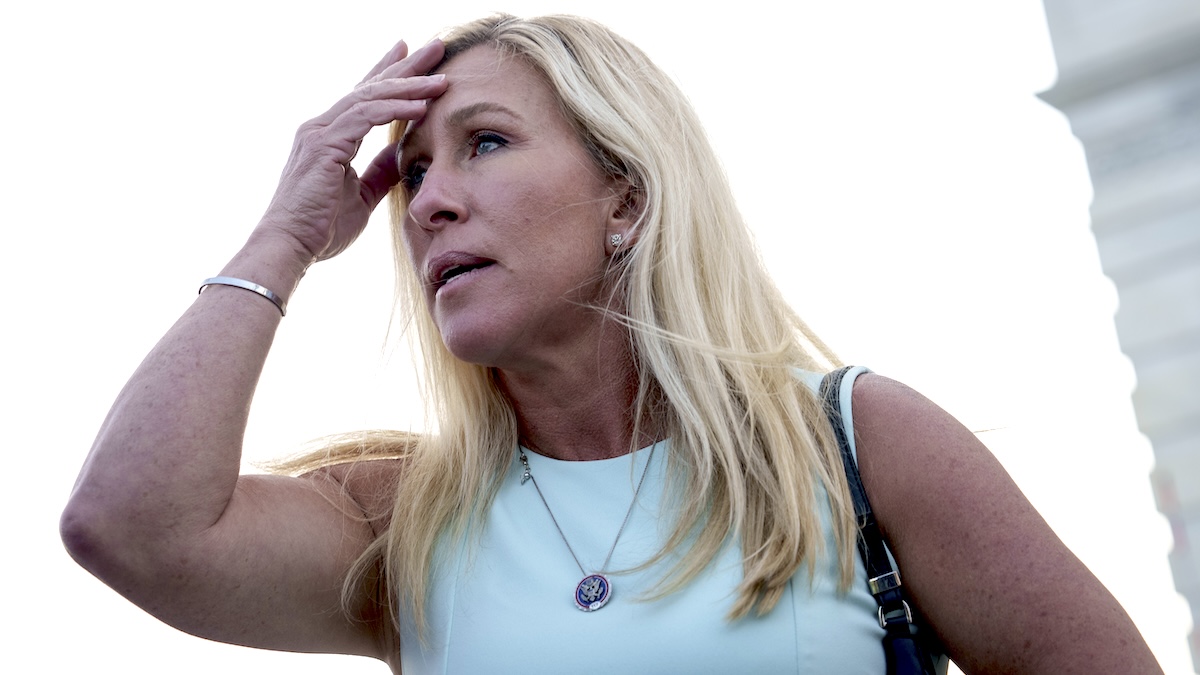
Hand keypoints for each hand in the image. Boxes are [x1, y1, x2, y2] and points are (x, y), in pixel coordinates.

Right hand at [259, 39, 447, 262]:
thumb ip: (380, 172)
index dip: (389, 73)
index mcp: (330, 136)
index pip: (365, 97)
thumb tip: (400, 154)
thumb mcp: (362, 196)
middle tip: (436, 46)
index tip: (412, 54)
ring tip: (441, 78)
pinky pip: (366, 117)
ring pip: (371, 96)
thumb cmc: (321, 228)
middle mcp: (322, 127)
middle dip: (406, 66)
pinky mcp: (324, 145)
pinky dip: (395, 109)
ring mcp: (320, 133)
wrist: (291, 247)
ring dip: (409, 85)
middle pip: (370, 86)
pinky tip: (421, 105)